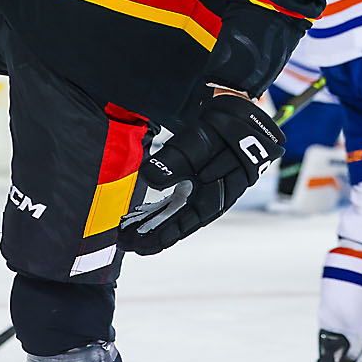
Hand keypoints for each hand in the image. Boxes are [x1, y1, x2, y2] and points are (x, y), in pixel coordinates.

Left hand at [118, 91, 282, 255]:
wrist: (237, 114)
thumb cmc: (223, 130)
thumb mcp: (198, 142)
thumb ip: (175, 161)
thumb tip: (148, 178)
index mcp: (216, 196)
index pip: (186, 224)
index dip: (163, 237)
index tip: (140, 248)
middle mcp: (209, 198)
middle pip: (178, 223)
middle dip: (151, 235)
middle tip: (124, 243)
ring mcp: (202, 191)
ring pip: (174, 214)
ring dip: (152, 224)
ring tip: (127, 233)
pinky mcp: (195, 182)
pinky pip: (175, 202)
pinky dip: (158, 210)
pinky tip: (142, 215)